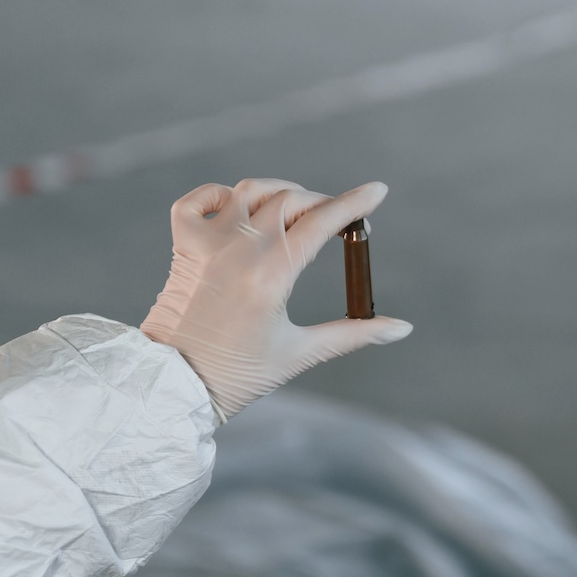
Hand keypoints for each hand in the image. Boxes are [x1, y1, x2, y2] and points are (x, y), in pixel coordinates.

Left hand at [141, 179, 411, 420]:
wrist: (174, 385)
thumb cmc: (239, 374)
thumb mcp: (301, 353)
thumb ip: (355, 334)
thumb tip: (402, 328)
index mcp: (271, 275)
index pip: (322, 223)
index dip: (355, 204)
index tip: (377, 191)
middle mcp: (239, 250)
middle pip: (290, 201)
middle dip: (321, 204)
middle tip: (336, 224)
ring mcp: (207, 244)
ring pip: (249, 191)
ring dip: (279, 193)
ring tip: (295, 211)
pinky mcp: (182, 246)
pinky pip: (198, 200)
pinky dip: (219, 195)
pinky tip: (237, 208)